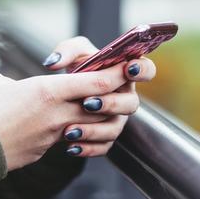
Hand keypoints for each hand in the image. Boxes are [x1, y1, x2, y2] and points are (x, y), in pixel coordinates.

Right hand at [0, 62, 133, 170]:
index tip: (126, 67)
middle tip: (113, 88)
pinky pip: (69, 142)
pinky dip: (74, 134)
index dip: (116, 74)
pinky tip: (66, 129)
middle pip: (102, 106)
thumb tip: (18, 89)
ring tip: (89, 110)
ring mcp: (53, 137)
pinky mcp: (43, 152)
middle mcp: (57, 115)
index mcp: (48, 91)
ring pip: (90, 126)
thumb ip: (17, 83)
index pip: (97, 82)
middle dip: (113, 97)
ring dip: (96, 119)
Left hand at [41, 36, 156, 156]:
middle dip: (111, 104)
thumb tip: (53, 62)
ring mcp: (117, 119)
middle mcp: (125, 97)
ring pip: (115, 128)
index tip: (128, 69)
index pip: (146, 70)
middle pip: (131, 104)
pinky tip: (70, 146)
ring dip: (94, 130)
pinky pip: (103, 147)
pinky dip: (87, 148)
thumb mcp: (72, 53)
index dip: (142, 70)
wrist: (64, 94)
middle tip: (88, 102)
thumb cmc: (77, 68)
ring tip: (70, 130)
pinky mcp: (106, 137)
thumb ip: (67, 50)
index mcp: (125, 73)